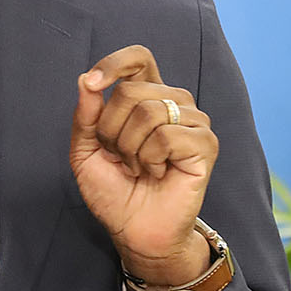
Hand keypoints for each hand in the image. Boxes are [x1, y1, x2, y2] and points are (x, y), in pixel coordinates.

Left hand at [70, 45, 218, 285]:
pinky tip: (157, 173)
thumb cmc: (115, 191)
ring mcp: (192, 121)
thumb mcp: (86, 151)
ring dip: (130, 147)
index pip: (138, 59)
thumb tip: (84, 80)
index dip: (113, 64)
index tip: (92, 83)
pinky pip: (166, 136)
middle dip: (111, 129)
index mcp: (147, 96)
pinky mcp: (205, 144)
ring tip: (138, 167)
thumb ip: (85, 116)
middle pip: (131, 89)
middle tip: (120, 156)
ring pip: (148, 111)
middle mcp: (173, 102)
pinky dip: (150, 159)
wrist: (135, 231)